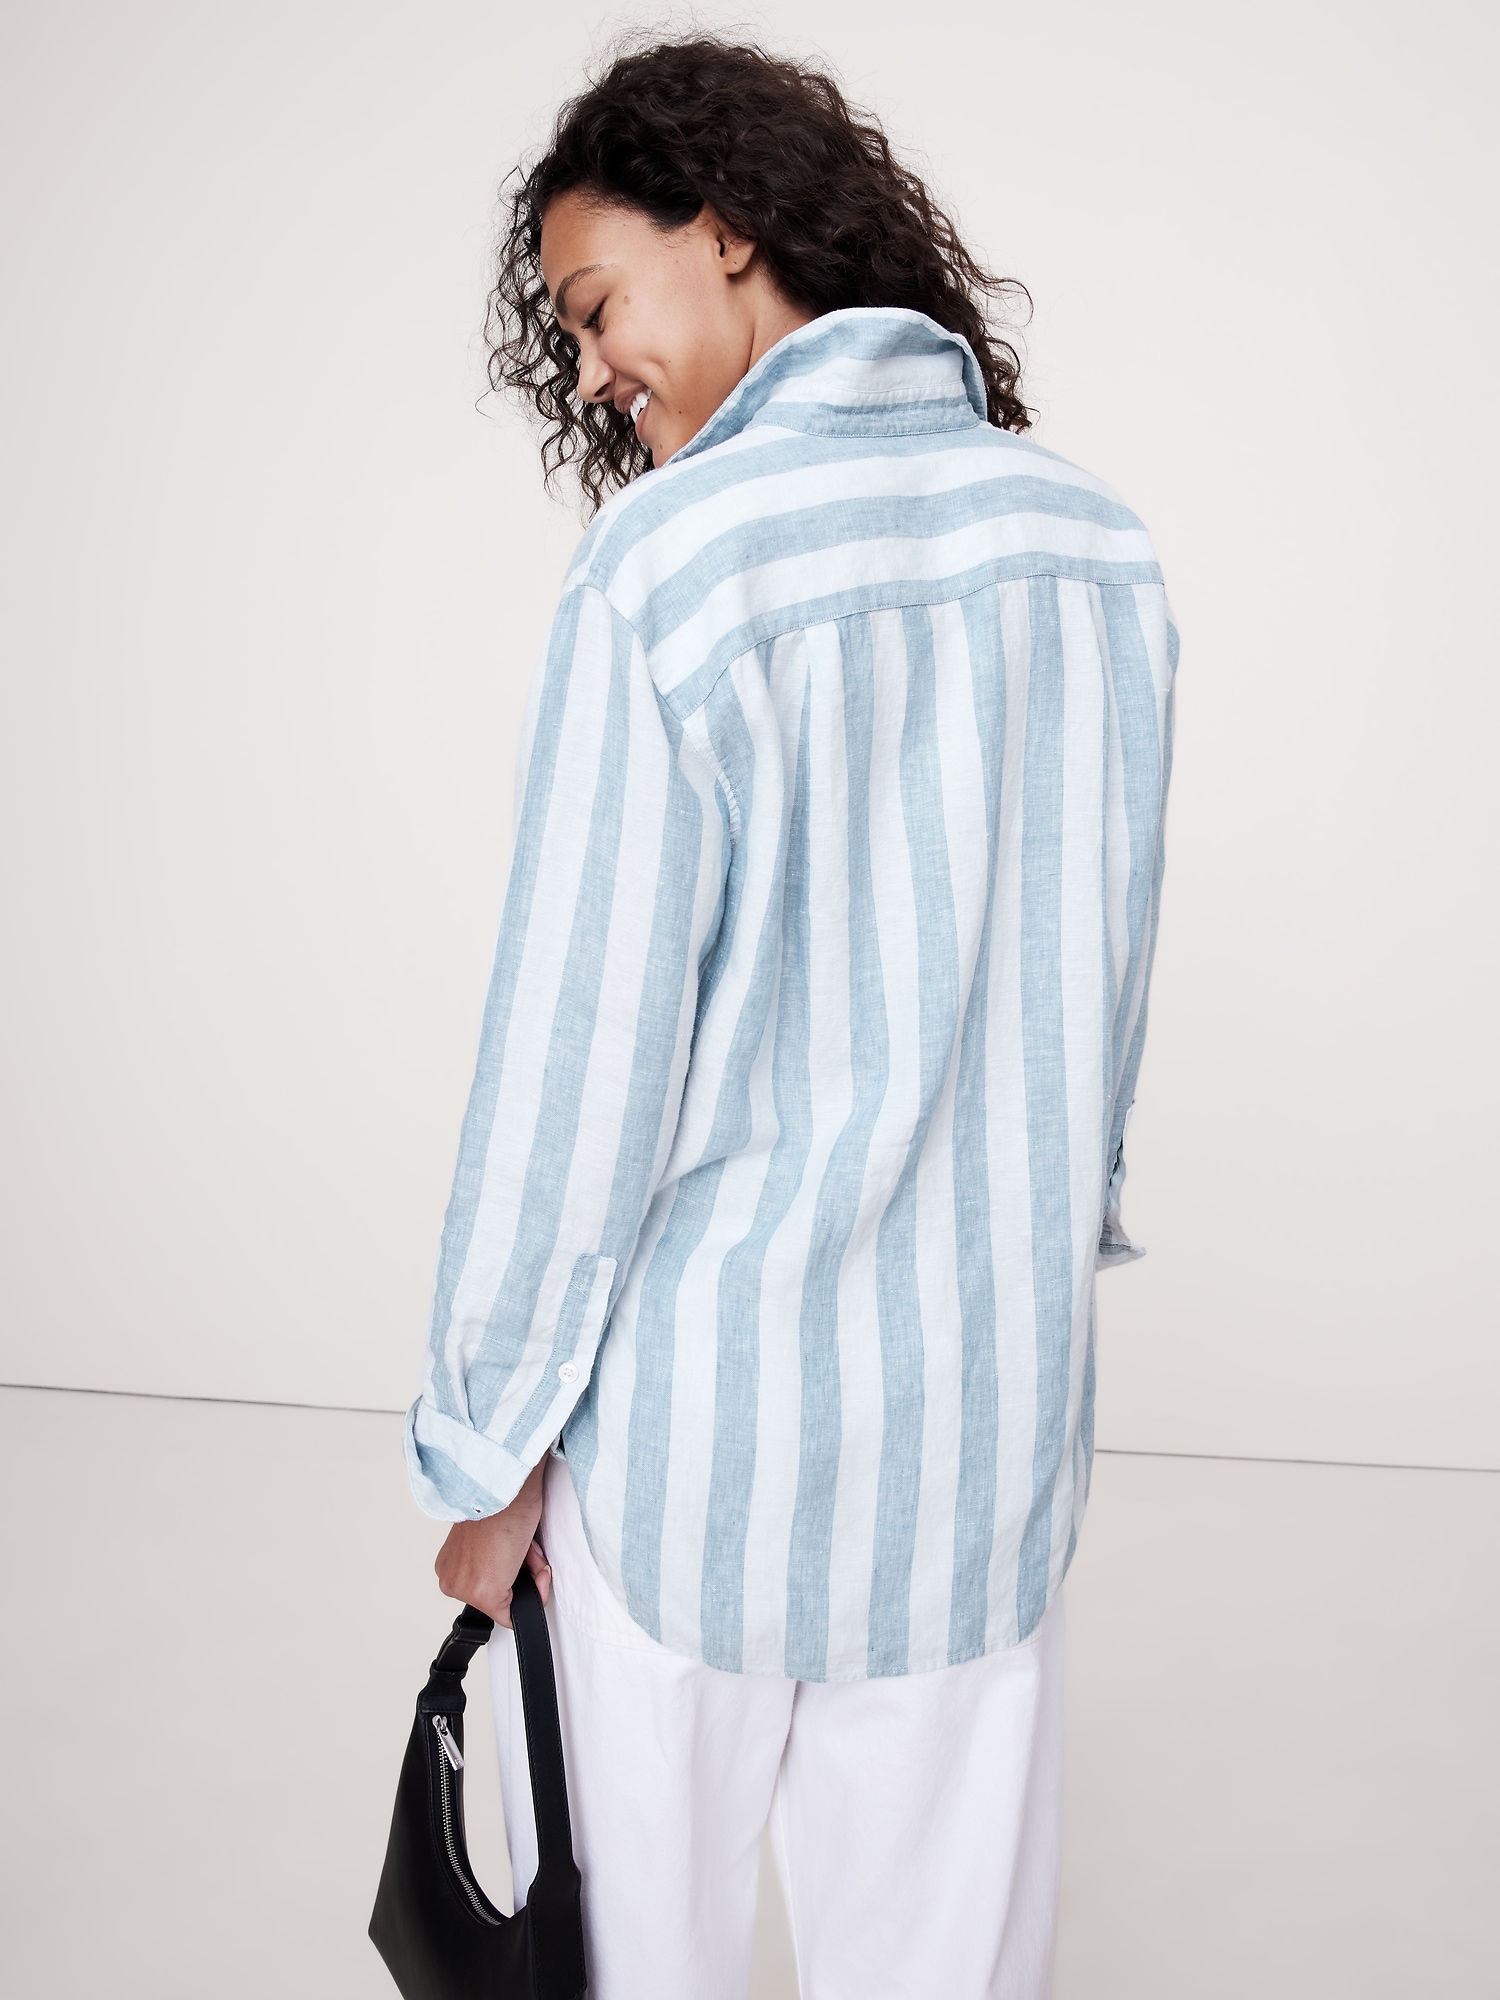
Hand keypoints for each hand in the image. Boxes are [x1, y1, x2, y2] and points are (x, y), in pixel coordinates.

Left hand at [434, 1456, 550, 1626]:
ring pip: (509, 1603)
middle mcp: (451, 1577)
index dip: (512, 1570)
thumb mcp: (492, 1537)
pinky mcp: (484, 1593)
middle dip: (521, 1574)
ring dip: (529, 1577)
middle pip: (498, 1596)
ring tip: (526, 1547)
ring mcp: (465, 1587)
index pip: (487, 1584)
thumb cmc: (502, 1500)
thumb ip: (495, 1560)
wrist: (504, 1487)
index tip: (516, 1551)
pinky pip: (515, 1613)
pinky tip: (528, 1556)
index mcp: (450, 1562)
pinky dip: (535, 1588)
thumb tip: (514, 1571)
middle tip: (524, 1548)